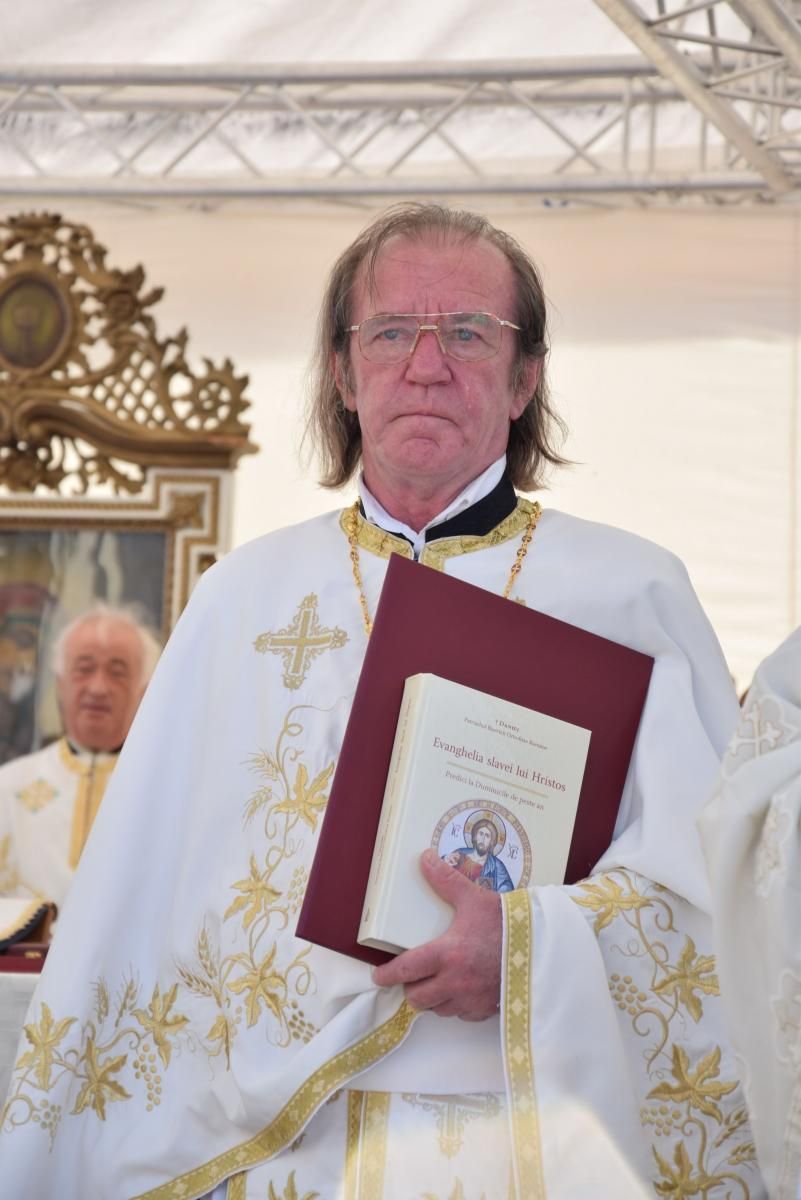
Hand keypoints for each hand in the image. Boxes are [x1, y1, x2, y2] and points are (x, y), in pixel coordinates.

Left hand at [372, 848, 501, 1020]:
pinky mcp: (487, 1009)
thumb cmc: (507, 923)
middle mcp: (455, 982)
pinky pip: (462, 1015)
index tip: (379, 976)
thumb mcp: (475, 898)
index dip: (387, 975)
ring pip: (438, 1009)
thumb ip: (447, 881)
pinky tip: (461, 990)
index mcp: (447, 954)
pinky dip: (456, 1005)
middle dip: (411, 988)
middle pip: (417, 998)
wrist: (543, 947)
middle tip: (413, 976)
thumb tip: (424, 859)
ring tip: (436, 983)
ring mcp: (472, 999)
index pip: (406, 970)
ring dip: (433, 998)